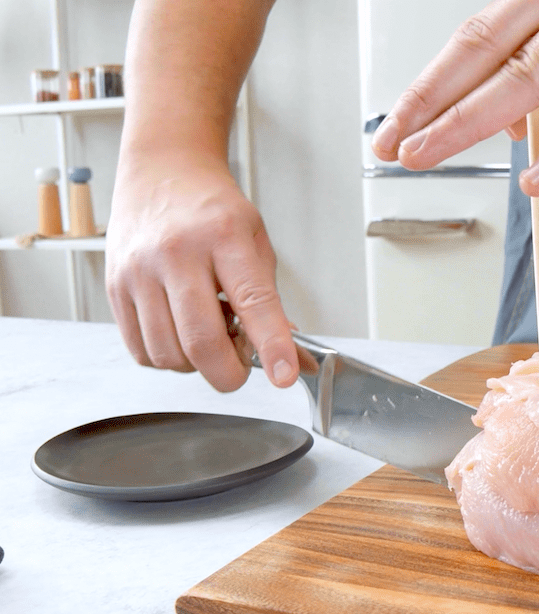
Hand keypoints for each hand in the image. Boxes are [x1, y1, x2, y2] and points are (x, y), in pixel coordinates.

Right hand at [105, 156, 297, 391]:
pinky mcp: (114, 287)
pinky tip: (180, 332)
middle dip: (228, 373)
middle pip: (200, 341)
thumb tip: (286, 355)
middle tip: (240, 367)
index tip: (284, 376)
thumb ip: (269, 298)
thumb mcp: (255, 241)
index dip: (272, 345)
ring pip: (168, 354)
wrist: (163, 173)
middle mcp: (176, 253)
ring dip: (196, 364)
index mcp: (224, 237)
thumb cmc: (213, 209)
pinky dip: (167, 357)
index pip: (253, 301)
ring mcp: (139, 271)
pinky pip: (141, 350)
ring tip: (208, 334)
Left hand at [370, 0, 538, 195]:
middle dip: (431, 100)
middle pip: (490, 45)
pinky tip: (537, 179)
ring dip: (470, 120)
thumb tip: (524, 106)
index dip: (437, 79)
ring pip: (531, 69)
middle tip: (389, 145)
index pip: (487, 30)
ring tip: (425, 157)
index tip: (402, 119)